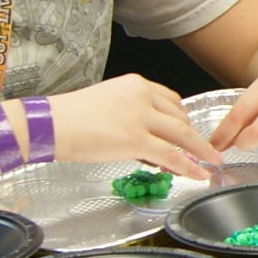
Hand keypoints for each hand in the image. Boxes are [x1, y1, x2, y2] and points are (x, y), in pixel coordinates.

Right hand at [45, 75, 224, 179]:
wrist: (48, 124)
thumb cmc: (68, 117)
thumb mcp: (106, 103)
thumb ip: (130, 114)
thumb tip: (145, 138)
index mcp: (135, 84)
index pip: (171, 100)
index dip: (183, 119)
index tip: (188, 131)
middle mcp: (142, 96)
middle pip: (180, 117)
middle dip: (193, 137)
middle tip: (202, 151)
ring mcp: (141, 117)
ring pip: (182, 135)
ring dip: (199, 151)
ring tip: (209, 162)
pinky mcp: (136, 139)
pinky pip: (171, 155)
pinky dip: (189, 166)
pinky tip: (198, 173)